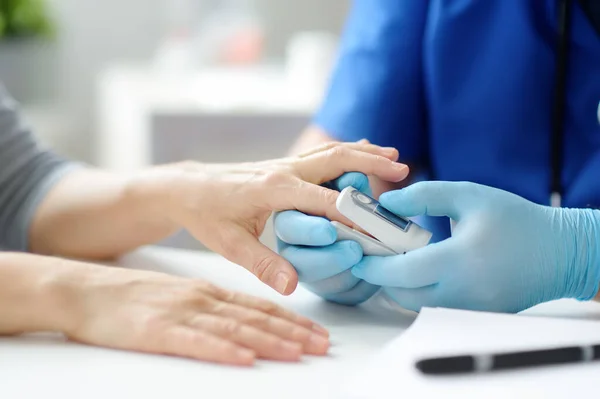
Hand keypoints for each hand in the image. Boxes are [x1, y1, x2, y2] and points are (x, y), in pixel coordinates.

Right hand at [64, 264, 329, 365]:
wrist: (86, 291)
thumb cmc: (133, 297)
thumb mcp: (180, 296)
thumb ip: (211, 308)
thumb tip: (244, 324)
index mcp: (208, 291)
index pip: (259, 307)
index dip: (291, 319)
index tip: (316, 331)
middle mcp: (202, 299)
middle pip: (256, 318)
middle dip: (293, 333)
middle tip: (322, 345)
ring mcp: (181, 314)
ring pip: (235, 329)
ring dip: (270, 342)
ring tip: (298, 352)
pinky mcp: (158, 331)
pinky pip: (197, 342)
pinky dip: (224, 351)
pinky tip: (245, 360)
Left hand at [134, 142, 408, 294]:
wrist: (187, 188)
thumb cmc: (206, 214)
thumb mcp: (229, 244)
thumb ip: (262, 264)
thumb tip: (292, 284)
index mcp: (274, 189)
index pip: (326, 201)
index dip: (355, 215)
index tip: (380, 226)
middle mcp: (283, 170)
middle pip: (336, 159)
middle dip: (371, 163)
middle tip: (401, 168)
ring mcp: (284, 165)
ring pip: (331, 152)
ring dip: (363, 153)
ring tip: (392, 156)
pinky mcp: (283, 166)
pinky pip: (320, 155)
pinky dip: (345, 153)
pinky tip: (360, 153)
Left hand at [352, 181, 599, 312]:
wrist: (560, 252)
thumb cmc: (516, 220)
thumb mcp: (468, 196)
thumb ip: (424, 196)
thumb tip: (387, 203)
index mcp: (460, 261)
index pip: (402, 274)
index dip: (373, 267)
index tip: (357, 256)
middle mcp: (463, 293)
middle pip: (402, 294)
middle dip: (381, 276)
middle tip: (371, 253)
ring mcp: (469, 309)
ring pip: (416, 303)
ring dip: (399, 285)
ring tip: (393, 257)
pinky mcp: (474, 314)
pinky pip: (434, 307)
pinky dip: (419, 291)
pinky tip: (418, 268)